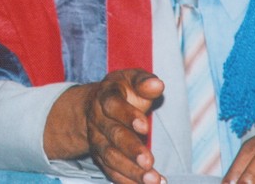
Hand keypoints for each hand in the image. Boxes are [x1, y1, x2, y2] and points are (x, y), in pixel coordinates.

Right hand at [44, 68, 165, 183]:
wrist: (99, 105)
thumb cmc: (124, 91)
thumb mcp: (132, 80)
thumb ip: (144, 82)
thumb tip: (157, 84)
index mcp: (106, 97)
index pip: (113, 105)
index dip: (127, 115)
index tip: (145, 126)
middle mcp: (98, 120)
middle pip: (112, 135)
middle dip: (130, 149)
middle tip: (148, 161)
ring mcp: (98, 140)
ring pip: (111, 157)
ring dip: (131, 170)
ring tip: (152, 180)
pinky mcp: (101, 157)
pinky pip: (111, 172)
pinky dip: (127, 181)